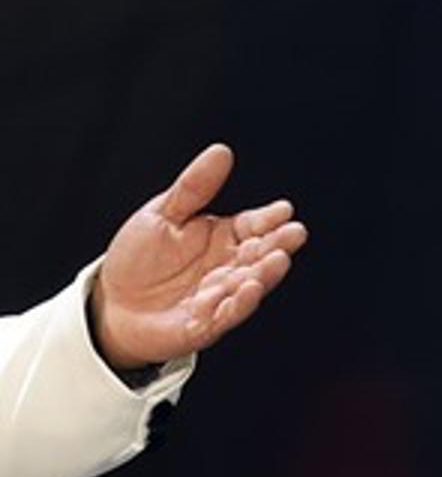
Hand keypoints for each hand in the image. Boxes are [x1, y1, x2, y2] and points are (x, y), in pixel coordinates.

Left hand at [90, 143, 306, 368]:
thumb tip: (221, 152)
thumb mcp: (163, 214)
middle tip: (294, 234)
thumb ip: (194, 187)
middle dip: (278, 245)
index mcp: (223, 238)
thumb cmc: (140, 259)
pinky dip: (239, 304)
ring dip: (265, 274)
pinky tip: (249, 289)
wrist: (113, 304)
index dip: (269, 218)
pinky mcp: (206, 323)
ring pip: (250, 284)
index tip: (284, 210)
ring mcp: (220, 296)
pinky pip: (226, 314)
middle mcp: (228, 267)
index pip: (253, 225)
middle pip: (260, 254)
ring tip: (276, 260)